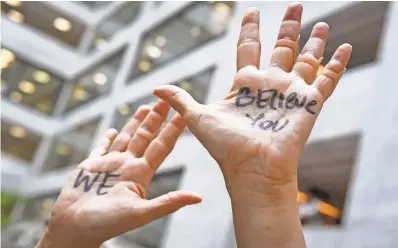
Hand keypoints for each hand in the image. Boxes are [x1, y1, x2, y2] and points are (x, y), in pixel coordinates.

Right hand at [36, 101, 200, 247]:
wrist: (75, 229)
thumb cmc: (107, 224)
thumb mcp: (141, 213)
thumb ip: (168, 202)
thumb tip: (198, 198)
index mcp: (140, 174)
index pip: (161, 146)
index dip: (172, 130)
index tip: (184, 115)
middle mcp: (127, 166)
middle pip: (145, 137)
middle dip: (155, 119)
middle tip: (166, 101)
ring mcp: (109, 165)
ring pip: (126, 138)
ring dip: (135, 123)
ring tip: (145, 107)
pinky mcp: (90, 167)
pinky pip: (101, 148)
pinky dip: (106, 139)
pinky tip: (111, 130)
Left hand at [154, 4, 351, 206]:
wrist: (250, 169)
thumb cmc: (225, 146)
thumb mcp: (198, 117)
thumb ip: (180, 100)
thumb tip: (154, 88)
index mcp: (245, 83)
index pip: (249, 47)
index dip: (250, 29)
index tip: (251, 11)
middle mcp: (269, 84)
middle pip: (280, 47)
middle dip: (287, 26)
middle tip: (294, 4)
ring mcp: (290, 92)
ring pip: (306, 59)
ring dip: (314, 42)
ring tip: (322, 23)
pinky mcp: (309, 103)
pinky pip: (327, 79)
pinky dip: (338, 64)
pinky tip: (345, 48)